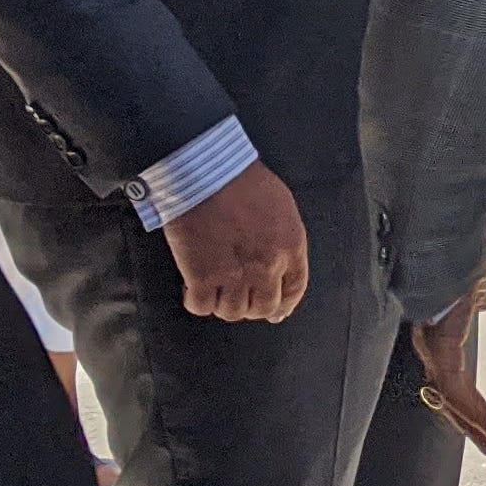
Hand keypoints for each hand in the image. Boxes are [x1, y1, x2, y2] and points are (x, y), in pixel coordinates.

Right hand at [160, 161, 305, 322]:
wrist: (206, 172)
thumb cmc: (241, 179)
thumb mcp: (281, 205)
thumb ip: (284, 236)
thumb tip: (281, 261)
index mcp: (290, 247)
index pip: (294, 289)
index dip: (284, 304)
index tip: (276, 312)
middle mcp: (266, 267)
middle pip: (263, 308)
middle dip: (252, 306)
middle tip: (238, 297)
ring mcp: (234, 276)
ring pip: (232, 312)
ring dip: (223, 304)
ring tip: (214, 289)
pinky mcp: (201, 278)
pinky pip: (201, 307)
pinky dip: (196, 301)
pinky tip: (192, 288)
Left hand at [409, 259, 485, 456]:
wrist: (453, 239)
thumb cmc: (462, 251)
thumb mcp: (478, 277)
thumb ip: (479, 292)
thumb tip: (484, 296)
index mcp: (436, 328)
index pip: (450, 375)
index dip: (465, 401)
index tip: (484, 420)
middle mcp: (429, 340)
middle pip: (446, 392)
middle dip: (468, 421)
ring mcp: (432, 343)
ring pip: (448, 395)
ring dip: (470, 422)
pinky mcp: (439, 343)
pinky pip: (452, 385)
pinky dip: (469, 409)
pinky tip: (484, 424)